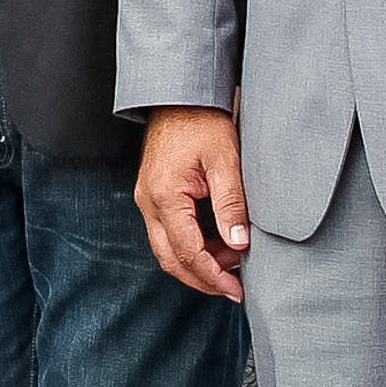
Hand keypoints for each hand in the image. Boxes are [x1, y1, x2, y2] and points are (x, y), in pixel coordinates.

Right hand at [136, 105, 251, 300]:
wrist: (179, 96)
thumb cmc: (202, 123)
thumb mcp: (226, 162)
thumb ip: (232, 205)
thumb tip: (238, 245)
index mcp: (164, 196)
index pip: (187, 252)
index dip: (213, 276)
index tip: (237, 290)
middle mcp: (148, 201)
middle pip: (170, 258)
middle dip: (202, 278)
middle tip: (235, 288)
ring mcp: (147, 198)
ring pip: (166, 248)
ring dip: (197, 262)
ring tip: (233, 261)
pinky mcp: (153, 194)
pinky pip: (167, 232)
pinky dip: (191, 245)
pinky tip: (218, 243)